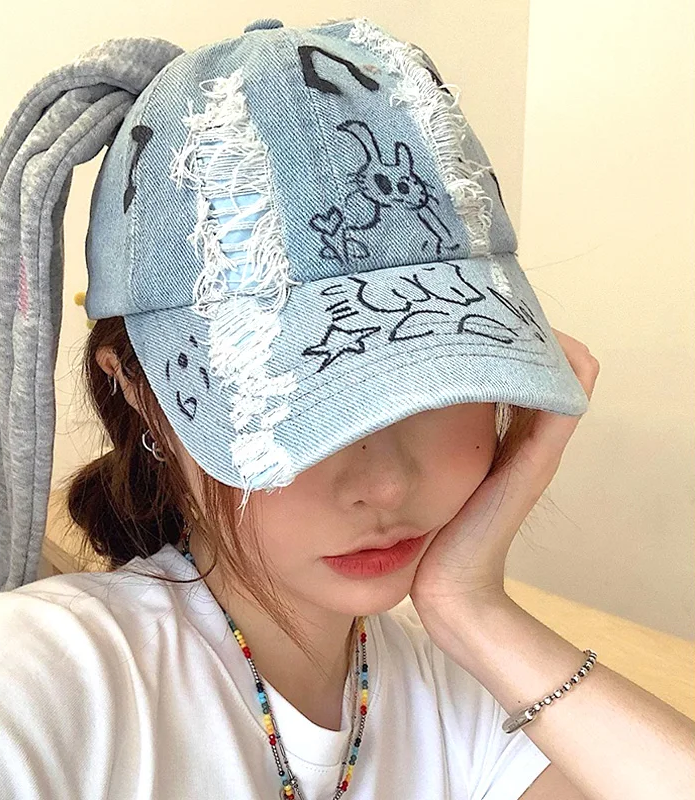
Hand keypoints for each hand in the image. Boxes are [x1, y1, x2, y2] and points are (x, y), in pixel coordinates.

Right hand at [409, 329, 599, 639]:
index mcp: (535, 433)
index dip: (544, 332)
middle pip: (521, 368)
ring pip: (490, 384)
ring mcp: (480, 443)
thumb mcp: (525, 474)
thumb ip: (545, 428)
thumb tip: (568, 370)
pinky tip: (423, 378)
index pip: (560, 365)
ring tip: (443, 335)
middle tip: (466, 313)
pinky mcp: (451, 454)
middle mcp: (513, 433)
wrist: (452, 589)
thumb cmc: (483, 536)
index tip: (507, 309)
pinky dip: (453, 384)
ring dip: (478, 357)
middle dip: (504, 335)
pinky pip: (460, 407)